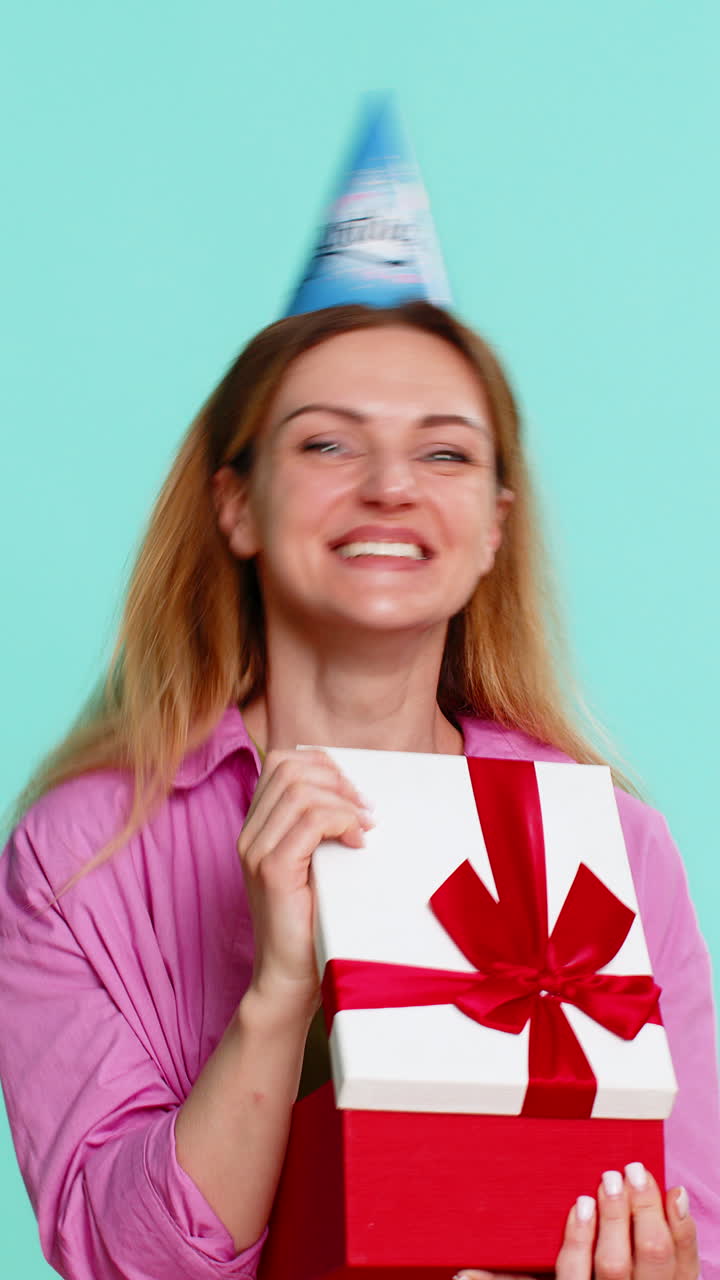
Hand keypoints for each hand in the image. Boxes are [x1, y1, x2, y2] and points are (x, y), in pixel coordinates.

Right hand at [238, 747, 371, 1010]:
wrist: (289, 978)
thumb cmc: (311, 923)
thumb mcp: (315, 865)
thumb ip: (320, 829)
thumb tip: (356, 793)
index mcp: (257, 828)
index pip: (280, 763)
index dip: (321, 764)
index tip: (352, 791)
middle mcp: (249, 835)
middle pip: (288, 768)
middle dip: (335, 779)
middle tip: (365, 809)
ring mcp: (256, 851)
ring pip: (300, 790)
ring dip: (342, 801)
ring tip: (364, 827)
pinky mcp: (272, 871)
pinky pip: (310, 822)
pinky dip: (341, 821)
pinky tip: (357, 842)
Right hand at [454, 1164, 698, 1279]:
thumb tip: (460, 1274)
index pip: (576, 1276)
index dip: (579, 1241)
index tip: (579, 1203)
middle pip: (618, 1265)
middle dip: (615, 1218)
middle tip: (610, 1177)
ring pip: (656, 1259)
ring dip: (646, 1213)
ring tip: (635, 1174)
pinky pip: (686, 1262)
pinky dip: (682, 1226)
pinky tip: (673, 1193)